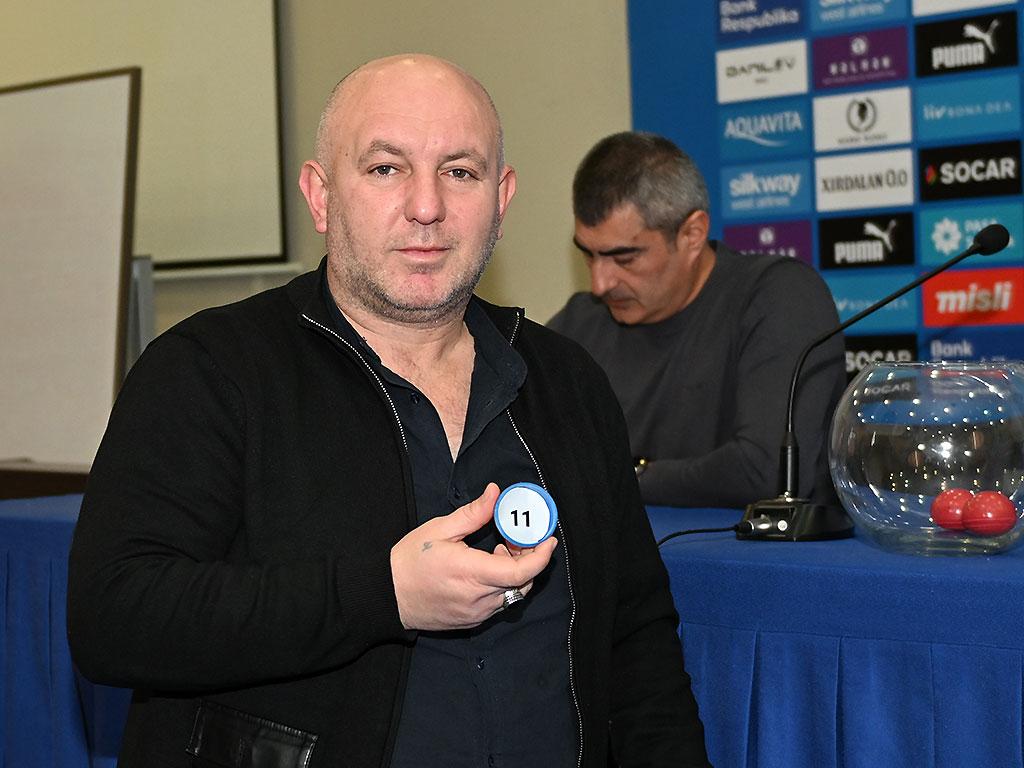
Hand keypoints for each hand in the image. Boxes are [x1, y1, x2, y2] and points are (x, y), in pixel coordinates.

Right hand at [391, 483, 557, 630]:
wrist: (387, 596)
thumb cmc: (409, 562)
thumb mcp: (439, 529)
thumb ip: (473, 513)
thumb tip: (495, 494)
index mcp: (472, 573)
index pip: (522, 571)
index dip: (541, 556)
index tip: (548, 539)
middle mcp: (479, 598)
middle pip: (523, 582)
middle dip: (530, 559)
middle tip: (520, 538)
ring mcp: (477, 613)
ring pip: (513, 594)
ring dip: (516, 573)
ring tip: (500, 551)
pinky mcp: (472, 621)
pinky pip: (499, 604)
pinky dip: (503, 586)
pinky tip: (488, 569)